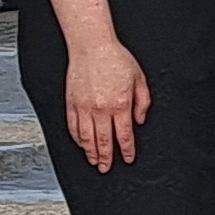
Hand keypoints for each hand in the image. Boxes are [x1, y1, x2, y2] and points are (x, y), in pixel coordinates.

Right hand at [64, 33, 150, 170]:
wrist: (92, 46)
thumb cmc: (115, 59)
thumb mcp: (139, 79)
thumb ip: (143, 102)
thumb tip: (140, 119)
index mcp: (120, 104)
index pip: (124, 135)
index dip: (126, 150)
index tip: (127, 158)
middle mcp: (101, 109)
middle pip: (104, 141)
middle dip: (106, 158)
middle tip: (106, 168)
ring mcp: (84, 107)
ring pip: (87, 137)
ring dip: (90, 152)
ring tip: (93, 161)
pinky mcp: (72, 103)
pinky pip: (73, 126)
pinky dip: (77, 138)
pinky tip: (81, 144)